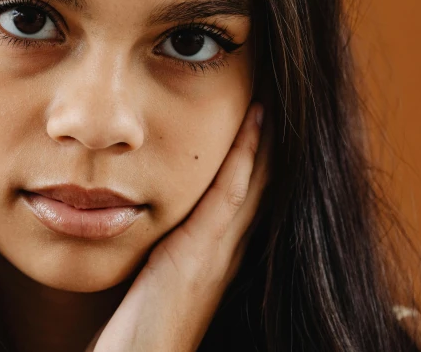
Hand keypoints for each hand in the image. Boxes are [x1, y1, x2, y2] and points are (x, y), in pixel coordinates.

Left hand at [85, 102, 270, 351]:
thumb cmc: (137, 331)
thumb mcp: (155, 278)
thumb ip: (163, 249)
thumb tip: (147, 214)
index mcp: (218, 255)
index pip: (247, 193)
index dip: (261, 153)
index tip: (265, 109)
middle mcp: (228, 251)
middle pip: (263, 182)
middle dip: (274, 139)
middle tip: (282, 92)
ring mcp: (219, 253)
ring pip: (255, 181)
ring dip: (267, 136)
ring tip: (275, 93)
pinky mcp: (199, 255)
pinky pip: (230, 195)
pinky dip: (245, 156)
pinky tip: (255, 121)